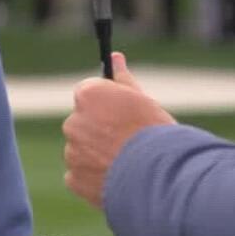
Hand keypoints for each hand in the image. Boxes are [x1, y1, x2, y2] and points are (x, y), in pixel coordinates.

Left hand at [64, 53, 174, 208]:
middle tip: (125, 141)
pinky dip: (94, 177)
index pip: (88, 94)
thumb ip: (122, 80)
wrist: (162, 178)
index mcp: (89, 96)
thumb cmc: (157, 135)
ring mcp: (72, 151)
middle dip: (99, 130)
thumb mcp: (143, 100)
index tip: (119, 114)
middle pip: (83, 122)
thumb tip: (114, 57)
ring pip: (81, 150)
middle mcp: (74, 121)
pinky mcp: (74, 178)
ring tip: (126, 163)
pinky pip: (80, 174)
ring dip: (96, 154)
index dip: (105, 105)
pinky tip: (117, 178)